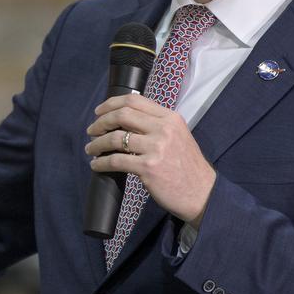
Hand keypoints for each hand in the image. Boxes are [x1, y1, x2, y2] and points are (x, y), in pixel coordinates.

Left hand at [84, 93, 214, 225]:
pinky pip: (115, 161)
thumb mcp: (177, 136)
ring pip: (115, 138)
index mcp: (170, 118)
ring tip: (91, 148)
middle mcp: (163, 129)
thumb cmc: (187, 166)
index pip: (135, 101)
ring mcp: (156, 148)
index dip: (111, 104)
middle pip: (122, 115)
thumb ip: (156, 125)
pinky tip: (96, 164)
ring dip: (97, 143)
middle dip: (101, 122)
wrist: (202, 193)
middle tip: (92, 130)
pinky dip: (101, 162)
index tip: (99, 112)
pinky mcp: (148, 168)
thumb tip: (125, 118)